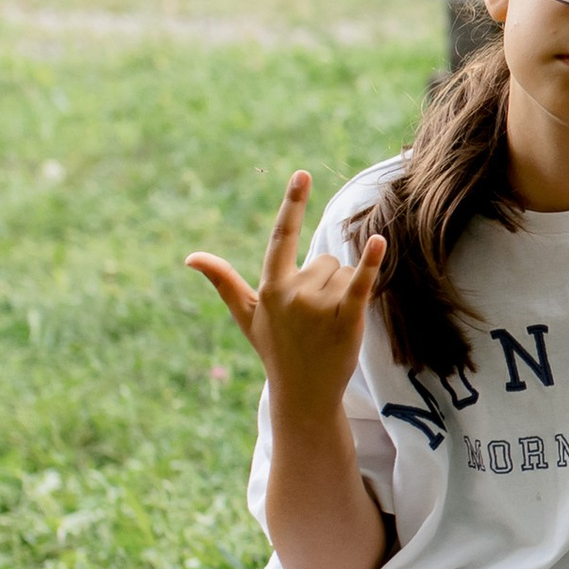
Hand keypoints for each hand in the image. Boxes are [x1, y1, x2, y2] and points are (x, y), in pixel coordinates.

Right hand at [187, 172, 384, 427]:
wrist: (304, 394)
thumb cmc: (275, 350)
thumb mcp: (247, 315)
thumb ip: (224, 282)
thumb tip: (191, 257)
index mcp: (271, 287)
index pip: (282, 237)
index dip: (293, 204)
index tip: (302, 175)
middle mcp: (293, 293)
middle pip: (325, 259)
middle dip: (326, 282)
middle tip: (315, 318)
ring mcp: (320, 306)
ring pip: (344, 272)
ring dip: (343, 292)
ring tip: (329, 325)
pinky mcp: (347, 319)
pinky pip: (361, 283)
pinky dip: (370, 263)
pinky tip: (377, 243)